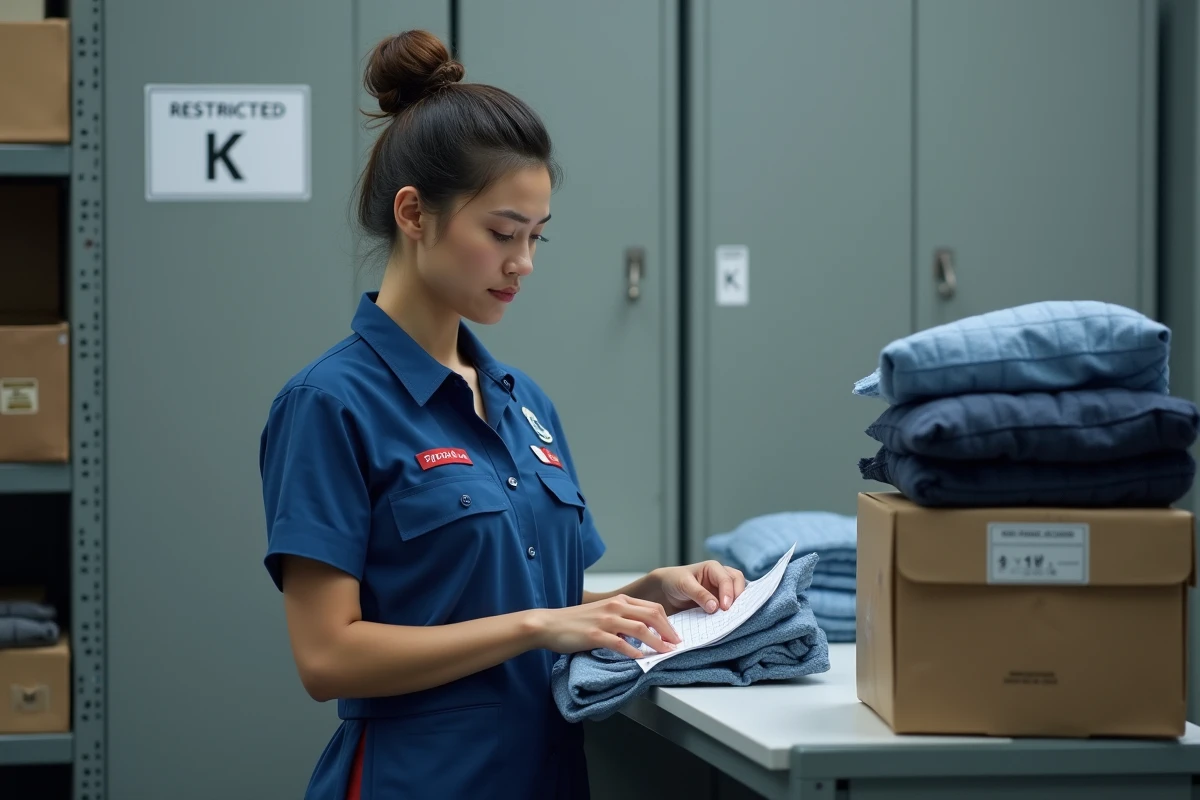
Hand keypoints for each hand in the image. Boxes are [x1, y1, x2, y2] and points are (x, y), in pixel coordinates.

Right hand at [533, 595, 681, 659]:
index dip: (668, 622)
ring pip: (641, 628)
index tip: (675, 635)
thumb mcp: (603, 613)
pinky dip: (634, 652)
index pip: (652, 607)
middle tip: (676, 644)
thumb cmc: (576, 621)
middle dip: (668, 631)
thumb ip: (622, 619)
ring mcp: (606, 620)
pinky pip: (621, 644)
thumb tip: (641, 634)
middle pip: (652, 615)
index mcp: (618, 600)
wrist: (549, 624)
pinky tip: (641, 658)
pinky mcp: (595, 635)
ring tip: (666, 652)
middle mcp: (615, 607)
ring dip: (657, 642)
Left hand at [654, 561, 746, 614]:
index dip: (728, 593)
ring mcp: (723, 589)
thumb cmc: (674, 581)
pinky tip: (730, 619)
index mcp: (713, 568)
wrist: (666, 591)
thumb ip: (699, 594)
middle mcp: (721, 576)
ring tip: (733, 617)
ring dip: (739, 604)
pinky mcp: (722, 601)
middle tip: (732, 613)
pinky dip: (734, 610)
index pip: (727, 579)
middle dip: (738, 597)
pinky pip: (733, 604)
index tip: (725, 608)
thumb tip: (715, 607)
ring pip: (739, 592)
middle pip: (739, 582)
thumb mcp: (684, 585)